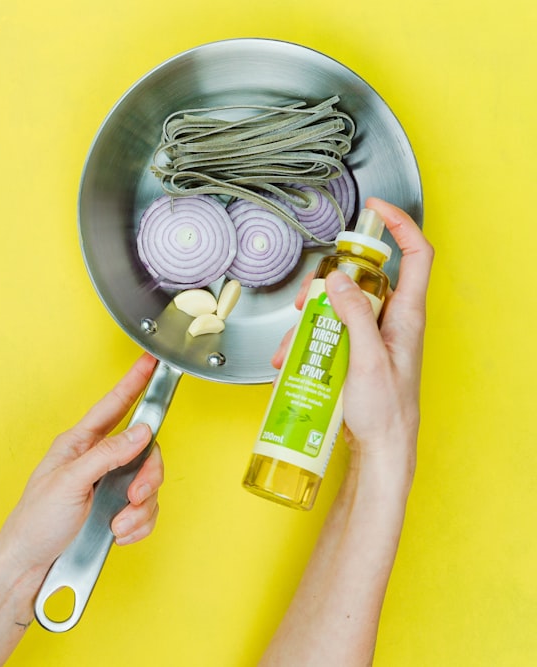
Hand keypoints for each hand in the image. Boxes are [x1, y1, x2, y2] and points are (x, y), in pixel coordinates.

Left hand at [0, 353, 163, 576]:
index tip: (150, 362)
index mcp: (79, 444)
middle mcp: (97, 461)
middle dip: (147, 476)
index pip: (113, 406)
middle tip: (135, 495)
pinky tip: (119, 534)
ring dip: (140, 509)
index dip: (133, 383)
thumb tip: (140, 432)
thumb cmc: (35, 521)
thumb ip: (107, 454)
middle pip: (144, 451)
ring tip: (118, 524)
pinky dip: (138, 525)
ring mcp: (108, 486)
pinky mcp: (115, 511)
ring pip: (148, 484)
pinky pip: (145, 511)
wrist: (30, 564)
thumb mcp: (70, 482)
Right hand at [273, 197, 433, 484]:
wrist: (381, 449)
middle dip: (326, 285)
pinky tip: (292, 359)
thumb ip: (354, 317)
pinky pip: (328, 333)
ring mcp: (372, 336)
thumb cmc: (387, 412)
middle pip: (361, 280)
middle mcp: (391, 321)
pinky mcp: (354, 353)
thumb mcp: (367, 359)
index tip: (374, 211)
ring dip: (309, 320)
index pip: (416, 256)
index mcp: (406, 315)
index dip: (400, 226)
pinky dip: (307, 341)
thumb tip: (338, 282)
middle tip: (306, 298)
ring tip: (292, 344)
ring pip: (338, 308)